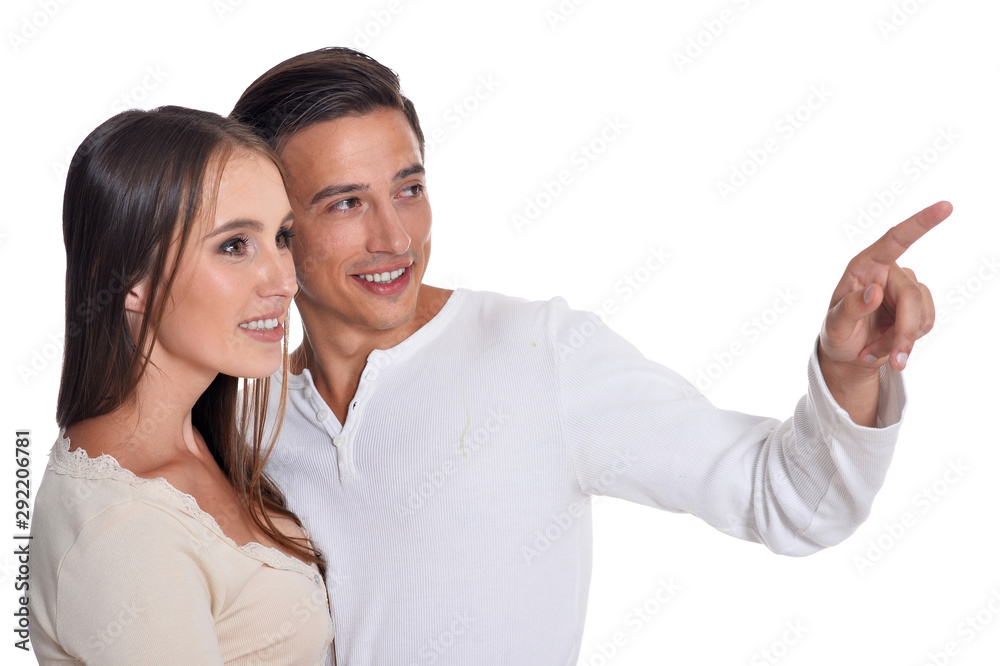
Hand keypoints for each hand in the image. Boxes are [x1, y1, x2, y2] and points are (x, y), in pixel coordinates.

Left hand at [821, 200, 951, 373]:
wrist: (848, 355)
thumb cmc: (837, 334)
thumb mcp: (834, 326)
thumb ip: (850, 309)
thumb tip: (874, 291)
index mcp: (864, 267)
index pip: (894, 240)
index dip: (920, 223)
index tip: (945, 206)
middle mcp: (887, 272)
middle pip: (912, 296)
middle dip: (903, 331)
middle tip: (896, 359)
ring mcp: (905, 289)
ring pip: (921, 314)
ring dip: (901, 341)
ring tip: (874, 351)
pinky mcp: (918, 306)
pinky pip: (926, 324)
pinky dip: (908, 342)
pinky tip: (889, 346)